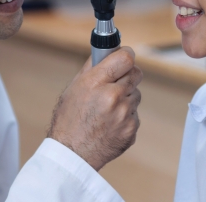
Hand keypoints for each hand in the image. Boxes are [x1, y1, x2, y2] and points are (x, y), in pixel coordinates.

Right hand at [47, 46, 141, 170]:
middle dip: (127, 75)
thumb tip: (106, 51)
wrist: (72, 154)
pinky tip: (109, 123)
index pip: (126, 58)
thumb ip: (93, 67)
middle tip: (115, 81)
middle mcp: (114, 97)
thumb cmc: (69, 120)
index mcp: (97, 83)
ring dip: (126, 97)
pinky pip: (134, 113)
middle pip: (136, 73)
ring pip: (135, 94)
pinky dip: (125, 116)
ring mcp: (125, 115)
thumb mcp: (74, 88)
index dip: (126, 55)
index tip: (124, 57)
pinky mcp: (132, 129)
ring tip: (107, 108)